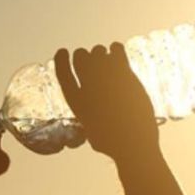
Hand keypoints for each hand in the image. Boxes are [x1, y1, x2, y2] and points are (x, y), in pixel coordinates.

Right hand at [54, 42, 159, 160]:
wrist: (133, 142)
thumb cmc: (113, 145)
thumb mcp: (92, 134)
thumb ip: (89, 121)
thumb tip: (91, 123)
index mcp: (77, 101)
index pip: (62, 72)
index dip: (61, 59)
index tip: (63, 51)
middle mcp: (88, 86)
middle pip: (80, 57)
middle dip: (85, 56)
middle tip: (94, 61)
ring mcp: (106, 78)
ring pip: (98, 50)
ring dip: (102, 53)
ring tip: (109, 60)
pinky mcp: (124, 75)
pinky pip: (116, 49)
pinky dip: (116, 49)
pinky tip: (119, 55)